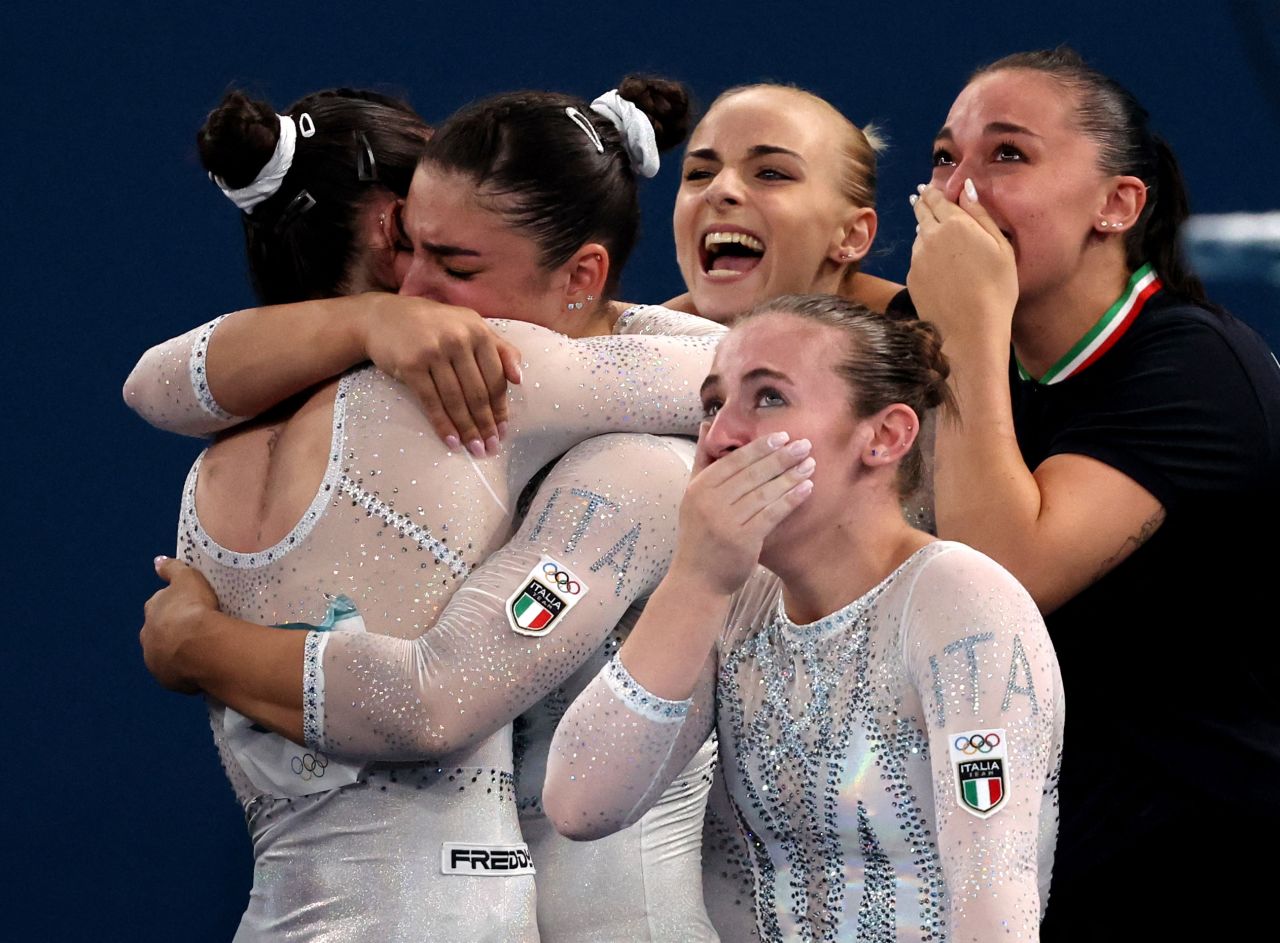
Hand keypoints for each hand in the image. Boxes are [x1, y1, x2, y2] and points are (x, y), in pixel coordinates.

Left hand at [139, 557, 219, 693]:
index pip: (159, 606)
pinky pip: (177, 674)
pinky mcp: (166, 679)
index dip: (174, 606)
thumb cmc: (194, 607)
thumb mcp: (187, 579)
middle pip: (159, 632)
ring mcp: (155, 660)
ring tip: (203, 651)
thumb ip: (172, 569)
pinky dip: (187, 670)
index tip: (189, 607)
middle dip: (172, 631)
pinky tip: (203, 667)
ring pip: (167, 654)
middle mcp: (147, 635)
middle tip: (197, 630)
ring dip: (179, 652)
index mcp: (152, 610)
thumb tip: (158, 561)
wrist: (199, 645)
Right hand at [362, 296, 522, 455]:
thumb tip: (519, 379)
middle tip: (491, 447)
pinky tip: (451, 441)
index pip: (495, 377)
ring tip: (474, 449)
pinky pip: (431, 401)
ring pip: (456, 400)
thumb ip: (500, 348)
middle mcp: (458, 339)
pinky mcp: (411, 365)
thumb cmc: (435, 326)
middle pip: (478, 392)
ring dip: (467, 429)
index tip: (503, 429)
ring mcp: (433, 351)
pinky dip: (442, 424)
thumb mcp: (470, 326)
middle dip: (486, 424)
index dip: (500, 407)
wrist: (385, 317)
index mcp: (478, 331)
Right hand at [671, 431, 814, 595]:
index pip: (734, 461)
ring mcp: (726, 521)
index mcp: (699, 487)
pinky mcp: (744, 539)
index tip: (783, 436)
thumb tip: (706, 425)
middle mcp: (710, 502)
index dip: (760, 447)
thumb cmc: (699, 536)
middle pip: (752, 473)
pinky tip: (806, 488)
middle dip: (781, 457)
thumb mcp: (693, 496)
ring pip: (764, 492)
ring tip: (810, 464)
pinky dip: (790, 498)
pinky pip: (772, 513)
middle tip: (805, 444)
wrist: (698, 580)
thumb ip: (703, 461)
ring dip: (790, 476)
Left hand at [907, 181, 1017, 351]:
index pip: (938, 199)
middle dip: (923, 203)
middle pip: (922, 213)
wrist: (970, 330)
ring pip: (919, 236)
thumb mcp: (1000, 247)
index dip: (933, 192)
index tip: (928, 187)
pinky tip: (935, 261)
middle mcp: (929, 236)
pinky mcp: (911, 278)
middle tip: (920, 196)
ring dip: (924, 230)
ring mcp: (917, 258)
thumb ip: (981, 215)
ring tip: (931, 229)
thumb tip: (967, 188)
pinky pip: (917, 258)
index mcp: (954, 223)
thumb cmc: (996, 289)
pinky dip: (924, 254)